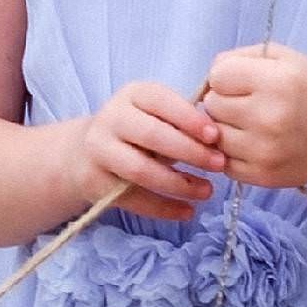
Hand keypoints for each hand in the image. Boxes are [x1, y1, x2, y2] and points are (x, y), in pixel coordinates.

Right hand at [59, 81, 222, 224]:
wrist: (87, 150)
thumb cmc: (139, 129)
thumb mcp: (157, 114)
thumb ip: (182, 122)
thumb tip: (219, 139)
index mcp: (132, 94)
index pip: (161, 101)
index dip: (190, 119)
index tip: (215, 136)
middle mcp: (111, 118)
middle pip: (153, 136)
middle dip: (191, 152)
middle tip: (219, 164)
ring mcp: (99, 151)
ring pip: (141, 171)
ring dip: (179, 184)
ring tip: (207, 191)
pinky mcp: (94, 181)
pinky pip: (133, 199)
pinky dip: (164, 208)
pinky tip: (187, 211)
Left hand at [200, 42, 306, 189]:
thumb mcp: (283, 58)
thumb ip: (239, 57)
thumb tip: (208, 78)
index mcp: (278, 81)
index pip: (217, 76)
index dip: (227, 77)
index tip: (245, 82)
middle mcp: (271, 117)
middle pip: (212, 106)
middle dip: (225, 102)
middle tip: (251, 104)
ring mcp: (266, 150)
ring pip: (215, 136)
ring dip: (226, 129)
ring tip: (253, 123)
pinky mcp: (264, 175)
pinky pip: (224, 162)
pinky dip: (234, 154)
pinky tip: (256, 144)